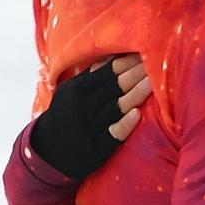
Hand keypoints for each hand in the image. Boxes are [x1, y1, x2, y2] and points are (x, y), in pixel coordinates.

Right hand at [30, 53, 152, 178]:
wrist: (47, 151)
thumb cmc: (66, 115)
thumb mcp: (70, 92)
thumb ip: (91, 76)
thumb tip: (114, 57)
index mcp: (77, 89)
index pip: (107, 72)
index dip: (128, 62)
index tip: (146, 53)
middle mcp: (82, 107)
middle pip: (113, 87)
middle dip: (136, 74)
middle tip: (157, 62)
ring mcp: (88, 128)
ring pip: (114, 108)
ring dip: (135, 95)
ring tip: (153, 83)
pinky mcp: (96, 149)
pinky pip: (112, 135)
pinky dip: (124, 124)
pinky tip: (137, 114)